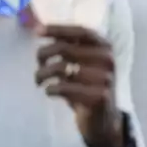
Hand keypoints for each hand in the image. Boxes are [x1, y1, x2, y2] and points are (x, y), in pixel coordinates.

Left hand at [35, 24, 127, 146]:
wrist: (103, 119)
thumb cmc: (86, 86)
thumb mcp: (80, 63)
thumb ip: (66, 46)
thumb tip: (39, 28)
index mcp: (105, 46)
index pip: (80, 31)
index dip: (58, 29)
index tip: (37, 32)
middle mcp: (108, 59)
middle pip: (65, 49)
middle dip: (43, 55)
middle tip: (38, 64)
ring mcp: (106, 78)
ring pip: (61, 68)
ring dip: (42, 74)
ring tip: (39, 81)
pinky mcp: (99, 96)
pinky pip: (64, 88)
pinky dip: (50, 89)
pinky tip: (49, 91)